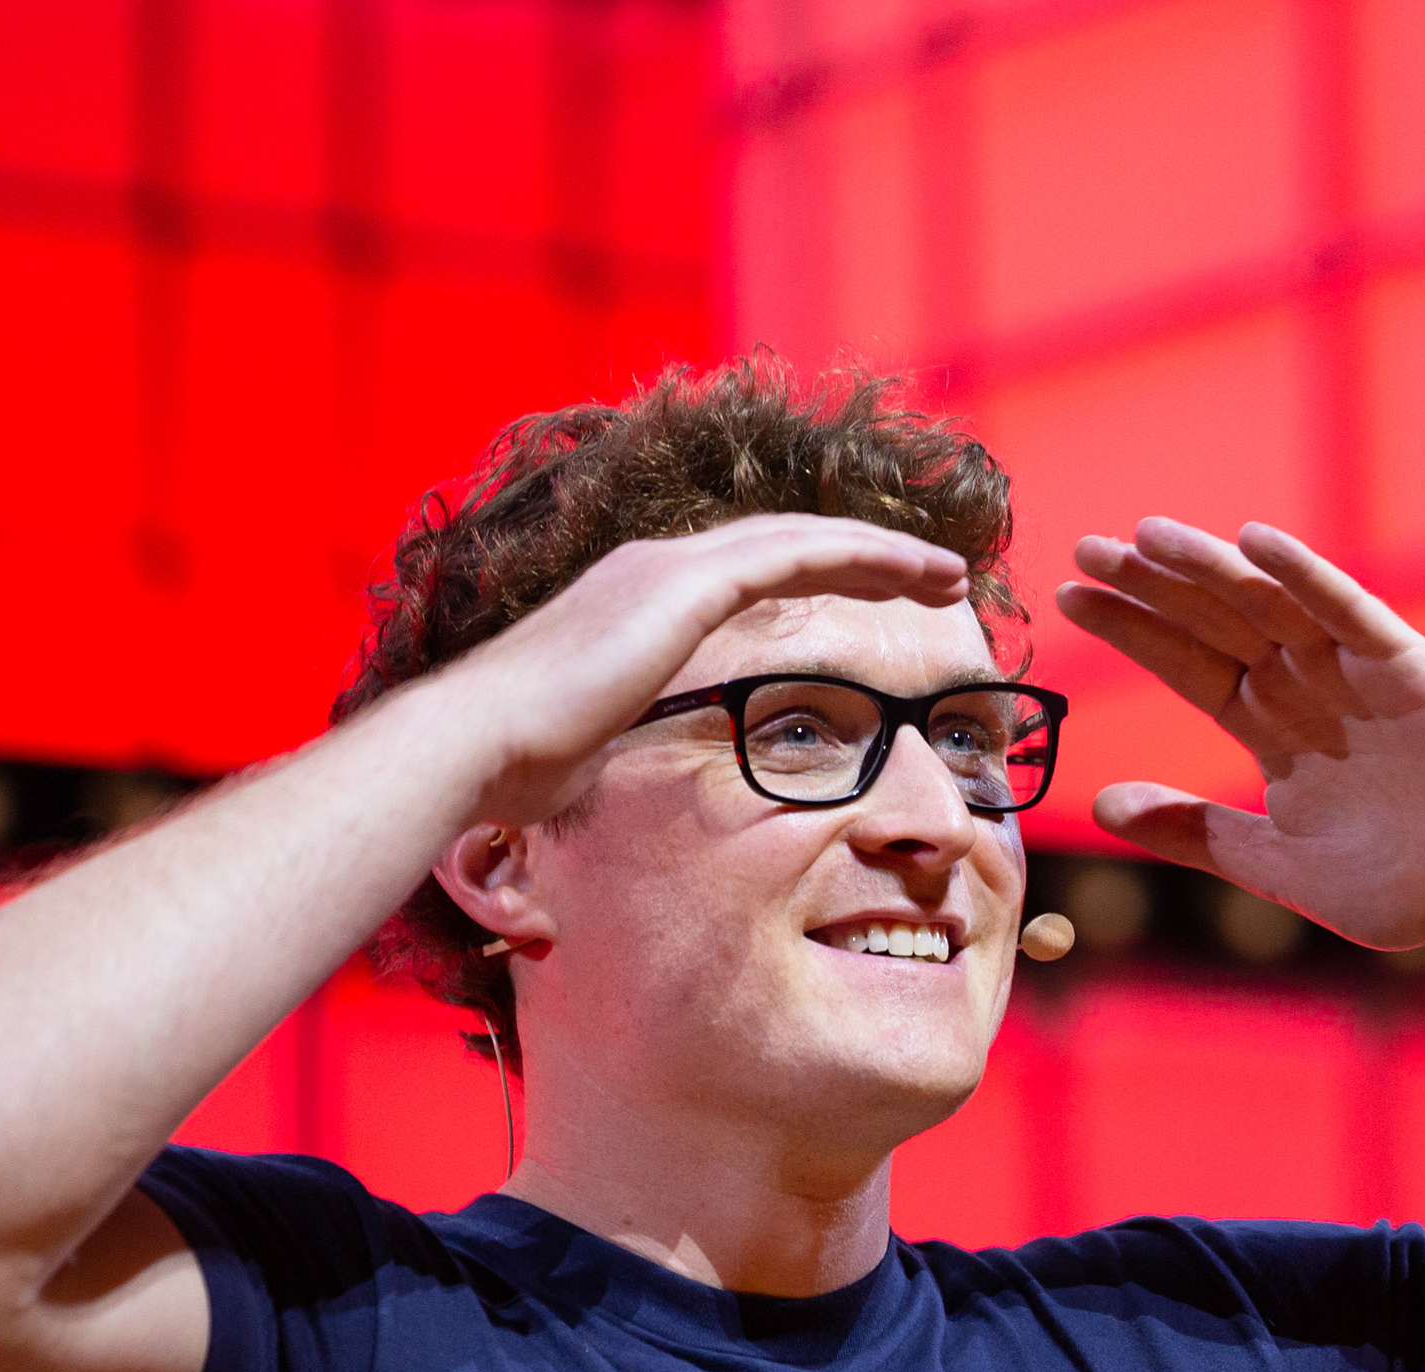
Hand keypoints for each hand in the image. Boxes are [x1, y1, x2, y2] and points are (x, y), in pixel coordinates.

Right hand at [433, 513, 971, 829]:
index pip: (748, 573)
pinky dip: (865, 559)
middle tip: (934, 578)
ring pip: (803, 539)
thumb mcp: (593, 750)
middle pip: (785, 544)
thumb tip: (622, 780)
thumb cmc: (519, 767)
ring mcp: (669, 568)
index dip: (818, 580)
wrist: (477, 746)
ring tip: (947, 576)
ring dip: (883, 555)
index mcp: (638, 600)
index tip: (877, 602)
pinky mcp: (685, 586)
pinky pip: (799, 556)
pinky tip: (916, 575)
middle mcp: (655, 568)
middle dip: (865, 558)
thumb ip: (625, 743)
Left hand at [1056, 519, 1424, 963]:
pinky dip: (1305, 575)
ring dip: (1212, 569)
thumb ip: (1197, 833)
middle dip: (1153, 587)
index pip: (1190, 666)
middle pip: (1217, 622)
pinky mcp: (1410, 667)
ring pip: (1271, 605)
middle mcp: (1310, 689)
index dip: (1135, 631)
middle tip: (1086, 551)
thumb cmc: (1404, 890)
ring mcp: (1358, 672)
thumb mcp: (1276, 866)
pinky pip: (1349, 610)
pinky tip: (1255, 542)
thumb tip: (1101, 802)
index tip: (1070, 601)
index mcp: (1275, 730)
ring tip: (1148, 538)